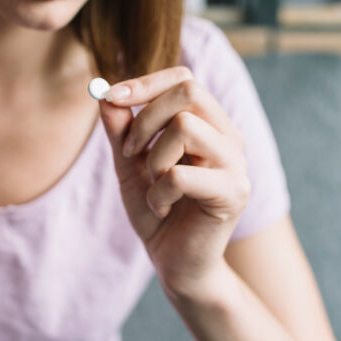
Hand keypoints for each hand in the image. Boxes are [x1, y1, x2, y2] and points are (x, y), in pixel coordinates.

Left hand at [99, 67, 250, 295]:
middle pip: (189, 92)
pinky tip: (160, 207)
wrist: (174, 261)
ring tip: (153, 185)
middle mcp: (227, 136)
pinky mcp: (234, 192)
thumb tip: (105, 95)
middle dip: (145, 120)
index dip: (145, 83)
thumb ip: (120, 131)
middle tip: (129, 153)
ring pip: (185, 127)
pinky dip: (157, 192)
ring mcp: (235, 163)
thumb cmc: (156, 208)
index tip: (111, 97)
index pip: (183, 79)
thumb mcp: (129, 165)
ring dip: (153, 158)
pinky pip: (180, 174)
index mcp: (207, 123)